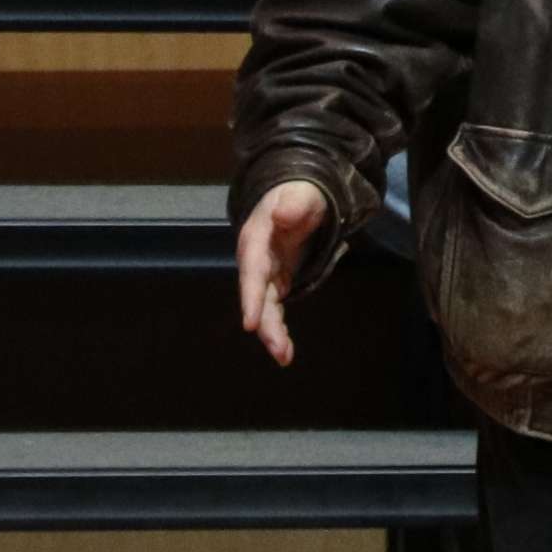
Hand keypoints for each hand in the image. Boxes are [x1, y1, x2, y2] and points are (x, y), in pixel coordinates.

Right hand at [236, 179, 328, 366]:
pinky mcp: (275, 282)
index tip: (250, 323)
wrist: (296, 198)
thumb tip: (283, 213)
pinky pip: (274, 309)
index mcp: (256, 239)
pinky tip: (285, 350)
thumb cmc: (299, 195)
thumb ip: (294, 204)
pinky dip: (278, 328)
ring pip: (265, 308)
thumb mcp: (301, 194)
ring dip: (272, 333)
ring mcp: (264, 274)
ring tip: (284, 357)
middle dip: (265, 324)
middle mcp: (255, 261)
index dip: (251, 298)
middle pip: (256, 296)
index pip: (252, 272)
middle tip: (277, 349)